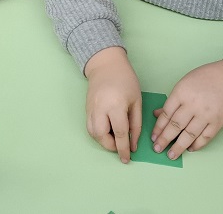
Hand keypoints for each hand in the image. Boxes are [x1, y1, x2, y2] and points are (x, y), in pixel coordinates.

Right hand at [83, 47, 141, 163]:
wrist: (106, 64)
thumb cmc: (126, 80)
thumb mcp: (136, 100)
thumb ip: (136, 124)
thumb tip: (133, 144)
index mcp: (115, 105)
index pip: (119, 133)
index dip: (124, 148)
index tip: (127, 159)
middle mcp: (99, 108)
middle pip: (101, 136)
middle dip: (111, 146)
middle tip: (121, 146)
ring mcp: (90, 108)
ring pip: (92, 133)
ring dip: (103, 141)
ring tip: (114, 138)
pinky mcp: (86, 108)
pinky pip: (90, 126)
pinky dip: (98, 133)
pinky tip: (107, 130)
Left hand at [151, 58, 222, 160]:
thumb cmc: (204, 79)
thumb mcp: (184, 84)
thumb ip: (172, 101)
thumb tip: (156, 114)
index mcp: (182, 93)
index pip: (167, 114)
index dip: (158, 127)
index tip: (153, 137)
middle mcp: (193, 105)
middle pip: (176, 125)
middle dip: (165, 139)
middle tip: (157, 149)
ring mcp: (206, 115)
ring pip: (189, 134)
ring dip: (179, 146)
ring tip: (171, 155)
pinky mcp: (218, 122)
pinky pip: (205, 137)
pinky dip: (197, 145)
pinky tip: (189, 149)